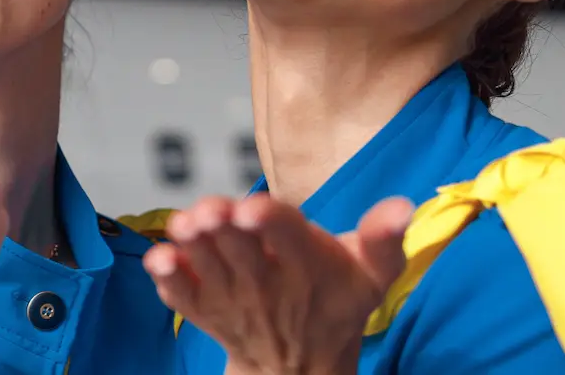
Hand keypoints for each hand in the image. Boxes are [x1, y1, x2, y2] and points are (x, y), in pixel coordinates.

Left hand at [142, 193, 412, 374]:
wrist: (302, 367)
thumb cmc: (334, 301)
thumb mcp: (372, 275)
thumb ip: (384, 239)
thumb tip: (404, 205)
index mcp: (307, 265)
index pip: (289, 239)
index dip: (270, 222)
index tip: (253, 207)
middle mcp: (266, 283)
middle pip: (241, 251)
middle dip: (223, 227)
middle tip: (211, 210)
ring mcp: (231, 299)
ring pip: (208, 270)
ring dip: (193, 247)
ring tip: (183, 225)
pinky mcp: (204, 311)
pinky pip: (183, 299)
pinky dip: (169, 281)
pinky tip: (159, 258)